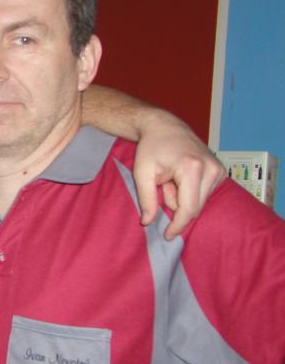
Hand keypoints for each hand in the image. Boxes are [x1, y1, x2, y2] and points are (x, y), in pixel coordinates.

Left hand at [133, 113, 224, 239]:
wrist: (164, 126)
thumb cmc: (150, 148)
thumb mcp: (142, 173)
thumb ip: (146, 199)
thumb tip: (148, 223)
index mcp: (191, 168)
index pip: (188, 208)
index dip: (178, 225)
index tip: (168, 236)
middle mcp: (211, 169)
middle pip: (194, 208)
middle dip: (175, 204)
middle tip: (163, 184)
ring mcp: (219, 169)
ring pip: (199, 202)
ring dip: (181, 197)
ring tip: (171, 178)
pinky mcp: (221, 171)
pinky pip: (203, 194)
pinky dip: (189, 191)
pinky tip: (180, 176)